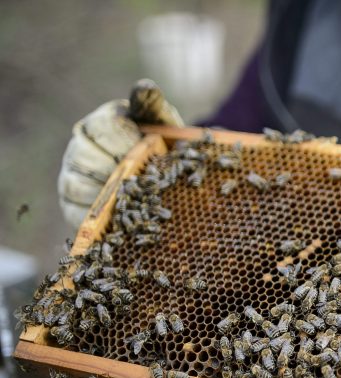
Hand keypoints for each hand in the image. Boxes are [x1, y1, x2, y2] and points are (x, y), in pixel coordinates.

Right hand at [58, 79, 182, 227]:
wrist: (159, 176)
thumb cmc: (160, 145)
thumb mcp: (161, 124)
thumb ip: (152, 107)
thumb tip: (146, 87)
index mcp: (99, 124)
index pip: (103, 127)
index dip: (127, 139)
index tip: (148, 148)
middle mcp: (80, 148)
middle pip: (84, 157)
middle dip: (115, 169)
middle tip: (140, 179)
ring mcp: (72, 176)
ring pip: (75, 185)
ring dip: (103, 194)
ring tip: (131, 200)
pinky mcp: (73, 205)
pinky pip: (74, 212)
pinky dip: (94, 218)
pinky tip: (117, 221)